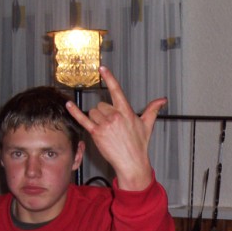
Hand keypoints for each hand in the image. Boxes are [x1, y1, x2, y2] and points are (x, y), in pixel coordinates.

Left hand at [65, 66, 166, 190]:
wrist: (132, 162)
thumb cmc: (139, 145)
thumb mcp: (147, 125)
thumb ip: (153, 109)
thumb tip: (163, 100)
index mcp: (126, 111)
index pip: (116, 90)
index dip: (109, 78)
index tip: (102, 68)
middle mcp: (115, 116)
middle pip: (101, 105)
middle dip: (104, 112)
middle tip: (112, 125)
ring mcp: (105, 124)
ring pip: (93, 112)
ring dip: (96, 118)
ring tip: (105, 129)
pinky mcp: (96, 133)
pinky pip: (83, 119)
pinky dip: (75, 112)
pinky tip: (69, 105)